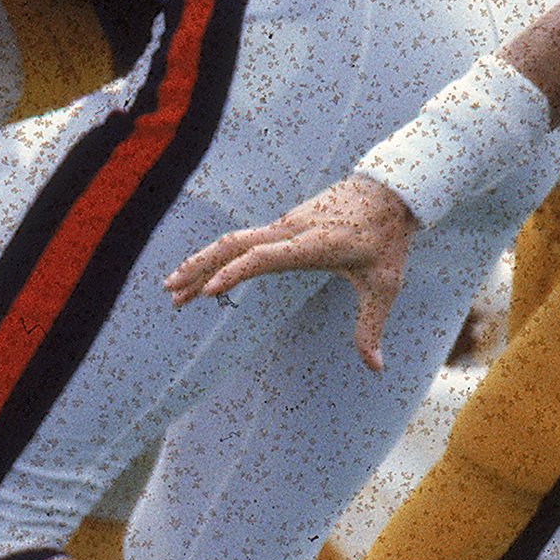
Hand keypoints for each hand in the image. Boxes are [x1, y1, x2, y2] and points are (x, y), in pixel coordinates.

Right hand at [162, 173, 419, 369]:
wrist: (389, 191)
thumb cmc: (387, 239)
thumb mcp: (385, 285)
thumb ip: (371, 326)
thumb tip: (376, 369)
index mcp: (312, 244)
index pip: (264, 257)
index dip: (235, 274)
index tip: (208, 292)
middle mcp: (290, 230)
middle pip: (233, 245)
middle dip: (198, 268)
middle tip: (170, 293)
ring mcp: (283, 224)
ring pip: (232, 241)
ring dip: (200, 262)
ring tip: (173, 288)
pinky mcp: (282, 224)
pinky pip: (242, 239)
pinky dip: (216, 255)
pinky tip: (203, 273)